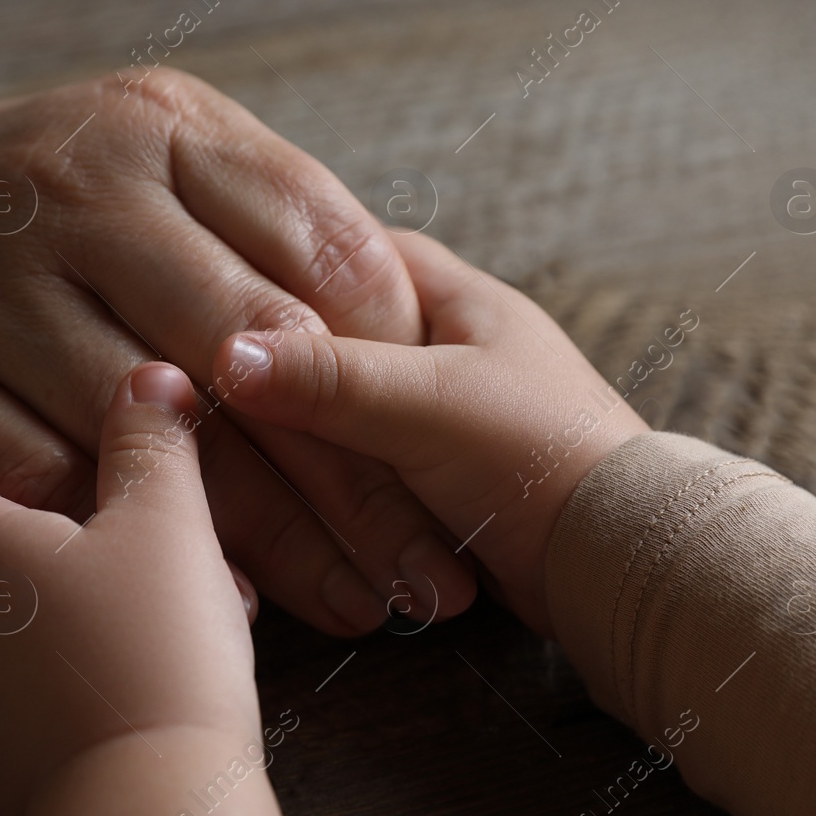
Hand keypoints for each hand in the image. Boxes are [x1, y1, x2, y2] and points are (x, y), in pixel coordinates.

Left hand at [0, 363, 295, 815]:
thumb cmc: (149, 658)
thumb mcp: (168, 525)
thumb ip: (150, 443)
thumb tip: (147, 376)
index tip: (47, 475)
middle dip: (37, 549)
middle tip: (125, 552)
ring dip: (55, 623)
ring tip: (150, 626)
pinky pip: (15, 708)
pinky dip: (60, 691)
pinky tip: (133, 690)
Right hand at [211, 232, 649, 636]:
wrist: (610, 563)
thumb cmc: (543, 460)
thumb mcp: (430, 408)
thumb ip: (329, 379)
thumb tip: (225, 356)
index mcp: (435, 287)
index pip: (319, 253)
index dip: (259, 284)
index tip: (205, 327)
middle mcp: (417, 335)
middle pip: (305, 340)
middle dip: (267, 388)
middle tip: (212, 417)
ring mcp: (408, 404)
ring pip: (311, 412)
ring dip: (289, 454)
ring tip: (250, 489)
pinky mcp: (403, 469)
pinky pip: (330, 468)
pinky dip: (308, 491)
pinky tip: (274, 518)